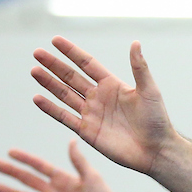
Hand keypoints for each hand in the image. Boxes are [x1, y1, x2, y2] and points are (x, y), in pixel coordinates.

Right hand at [31, 36, 174, 174]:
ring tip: (34, 70)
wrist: (155, 150)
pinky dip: (50, 108)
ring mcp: (91, 114)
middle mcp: (99, 97)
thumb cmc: (157, 120)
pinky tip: (37, 98)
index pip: (87, 64)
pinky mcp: (87, 131)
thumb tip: (136, 42)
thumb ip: (139, 68)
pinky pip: (64, 117)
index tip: (55, 40)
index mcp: (112, 84)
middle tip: (37, 53)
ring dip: (49, 83)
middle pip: (71, 77)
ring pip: (64, 95)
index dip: (71, 52)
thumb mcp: (149, 90)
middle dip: (54, 65)